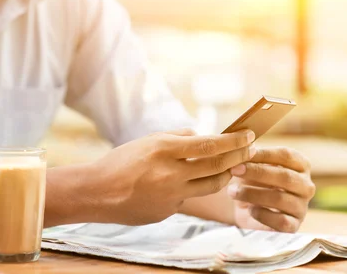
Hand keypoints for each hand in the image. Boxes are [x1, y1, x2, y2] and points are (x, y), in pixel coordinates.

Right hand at [90, 128, 255, 224]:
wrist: (97, 192)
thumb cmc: (121, 161)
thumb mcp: (149, 140)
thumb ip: (178, 137)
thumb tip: (202, 137)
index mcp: (165, 150)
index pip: (210, 145)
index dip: (233, 141)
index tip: (248, 135)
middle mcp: (171, 174)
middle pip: (217, 167)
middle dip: (238, 157)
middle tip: (250, 150)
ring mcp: (171, 196)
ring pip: (211, 186)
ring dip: (225, 176)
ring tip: (230, 168)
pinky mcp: (168, 212)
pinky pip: (188, 198)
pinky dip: (190, 188)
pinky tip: (179, 184)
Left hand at [229, 146, 315, 232]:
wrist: (247, 209)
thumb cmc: (252, 181)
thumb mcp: (253, 165)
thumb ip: (252, 156)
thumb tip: (245, 147)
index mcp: (300, 165)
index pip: (286, 155)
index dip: (264, 153)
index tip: (243, 152)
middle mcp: (306, 186)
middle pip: (285, 176)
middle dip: (257, 172)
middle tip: (234, 170)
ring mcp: (302, 207)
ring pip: (280, 198)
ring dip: (252, 194)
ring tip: (232, 191)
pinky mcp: (293, 226)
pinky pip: (280, 221)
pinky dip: (262, 214)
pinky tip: (249, 209)